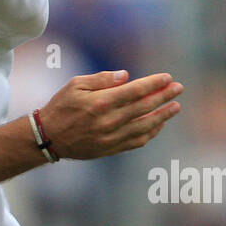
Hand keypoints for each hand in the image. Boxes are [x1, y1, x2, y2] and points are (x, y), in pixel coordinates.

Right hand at [38, 70, 182, 159]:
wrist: (47, 138)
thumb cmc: (60, 107)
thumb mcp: (75, 85)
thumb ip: (102, 79)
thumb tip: (126, 76)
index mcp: (100, 103)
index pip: (135, 91)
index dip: (154, 84)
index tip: (167, 78)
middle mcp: (108, 121)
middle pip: (144, 108)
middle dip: (164, 97)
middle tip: (178, 89)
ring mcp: (110, 138)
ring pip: (144, 126)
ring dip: (163, 116)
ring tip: (175, 107)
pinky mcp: (109, 149)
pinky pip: (136, 142)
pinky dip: (150, 133)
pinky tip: (158, 124)